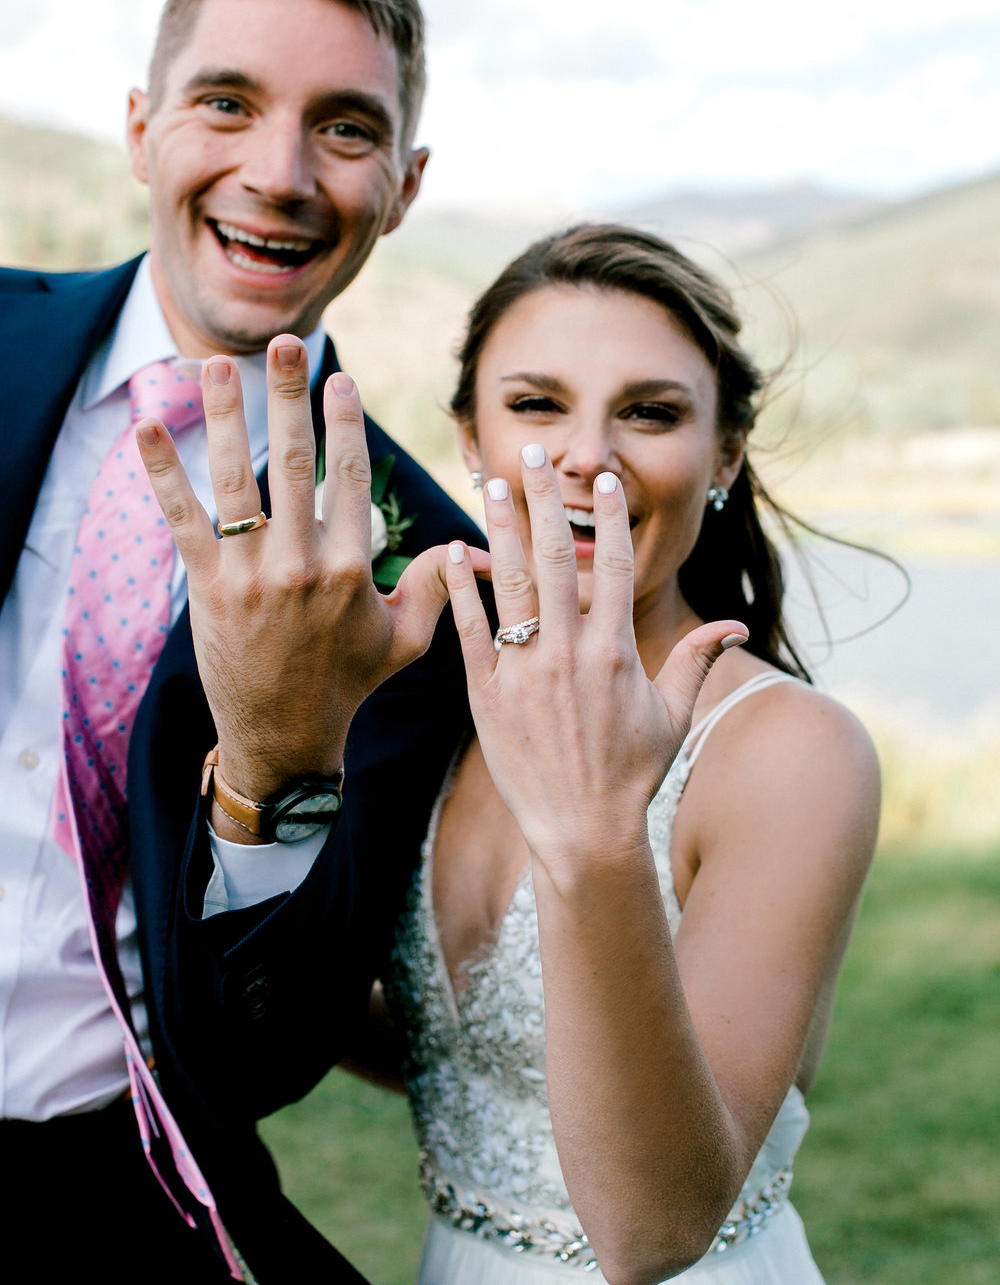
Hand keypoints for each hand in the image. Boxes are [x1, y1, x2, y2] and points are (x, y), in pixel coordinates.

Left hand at [137, 335, 482, 808]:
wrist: (285, 736)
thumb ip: (437, 589)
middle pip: (294, 463)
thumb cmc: (348, 684)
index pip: (350, 478)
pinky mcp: (209, 588)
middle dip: (289, 395)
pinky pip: (183, 520)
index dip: (344, 422)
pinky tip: (147, 427)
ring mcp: (251, 575)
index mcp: (353, 570)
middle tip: (283, 343)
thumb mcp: (406, 641)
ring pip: (236, 480)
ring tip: (216, 364)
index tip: (338, 378)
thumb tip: (475, 548)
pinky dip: (162, 473)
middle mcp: (302, 566)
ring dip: (224, 415)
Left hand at [443, 447, 746, 857]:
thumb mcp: (672, 715)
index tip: (601, 480)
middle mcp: (569, 652)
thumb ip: (697, 660)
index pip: (613, 567)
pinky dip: (460, 591)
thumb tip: (738, 625)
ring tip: (493, 486)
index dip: (607, 519)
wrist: (582, 830)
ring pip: (509, 585)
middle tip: (535, 455)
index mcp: (616, 651)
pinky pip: (471, 631)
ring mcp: (525, 671)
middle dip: (545, 501)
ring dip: (499, 530)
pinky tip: (449, 553)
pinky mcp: (487, 693)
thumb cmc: (632, 773)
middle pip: (554, 560)